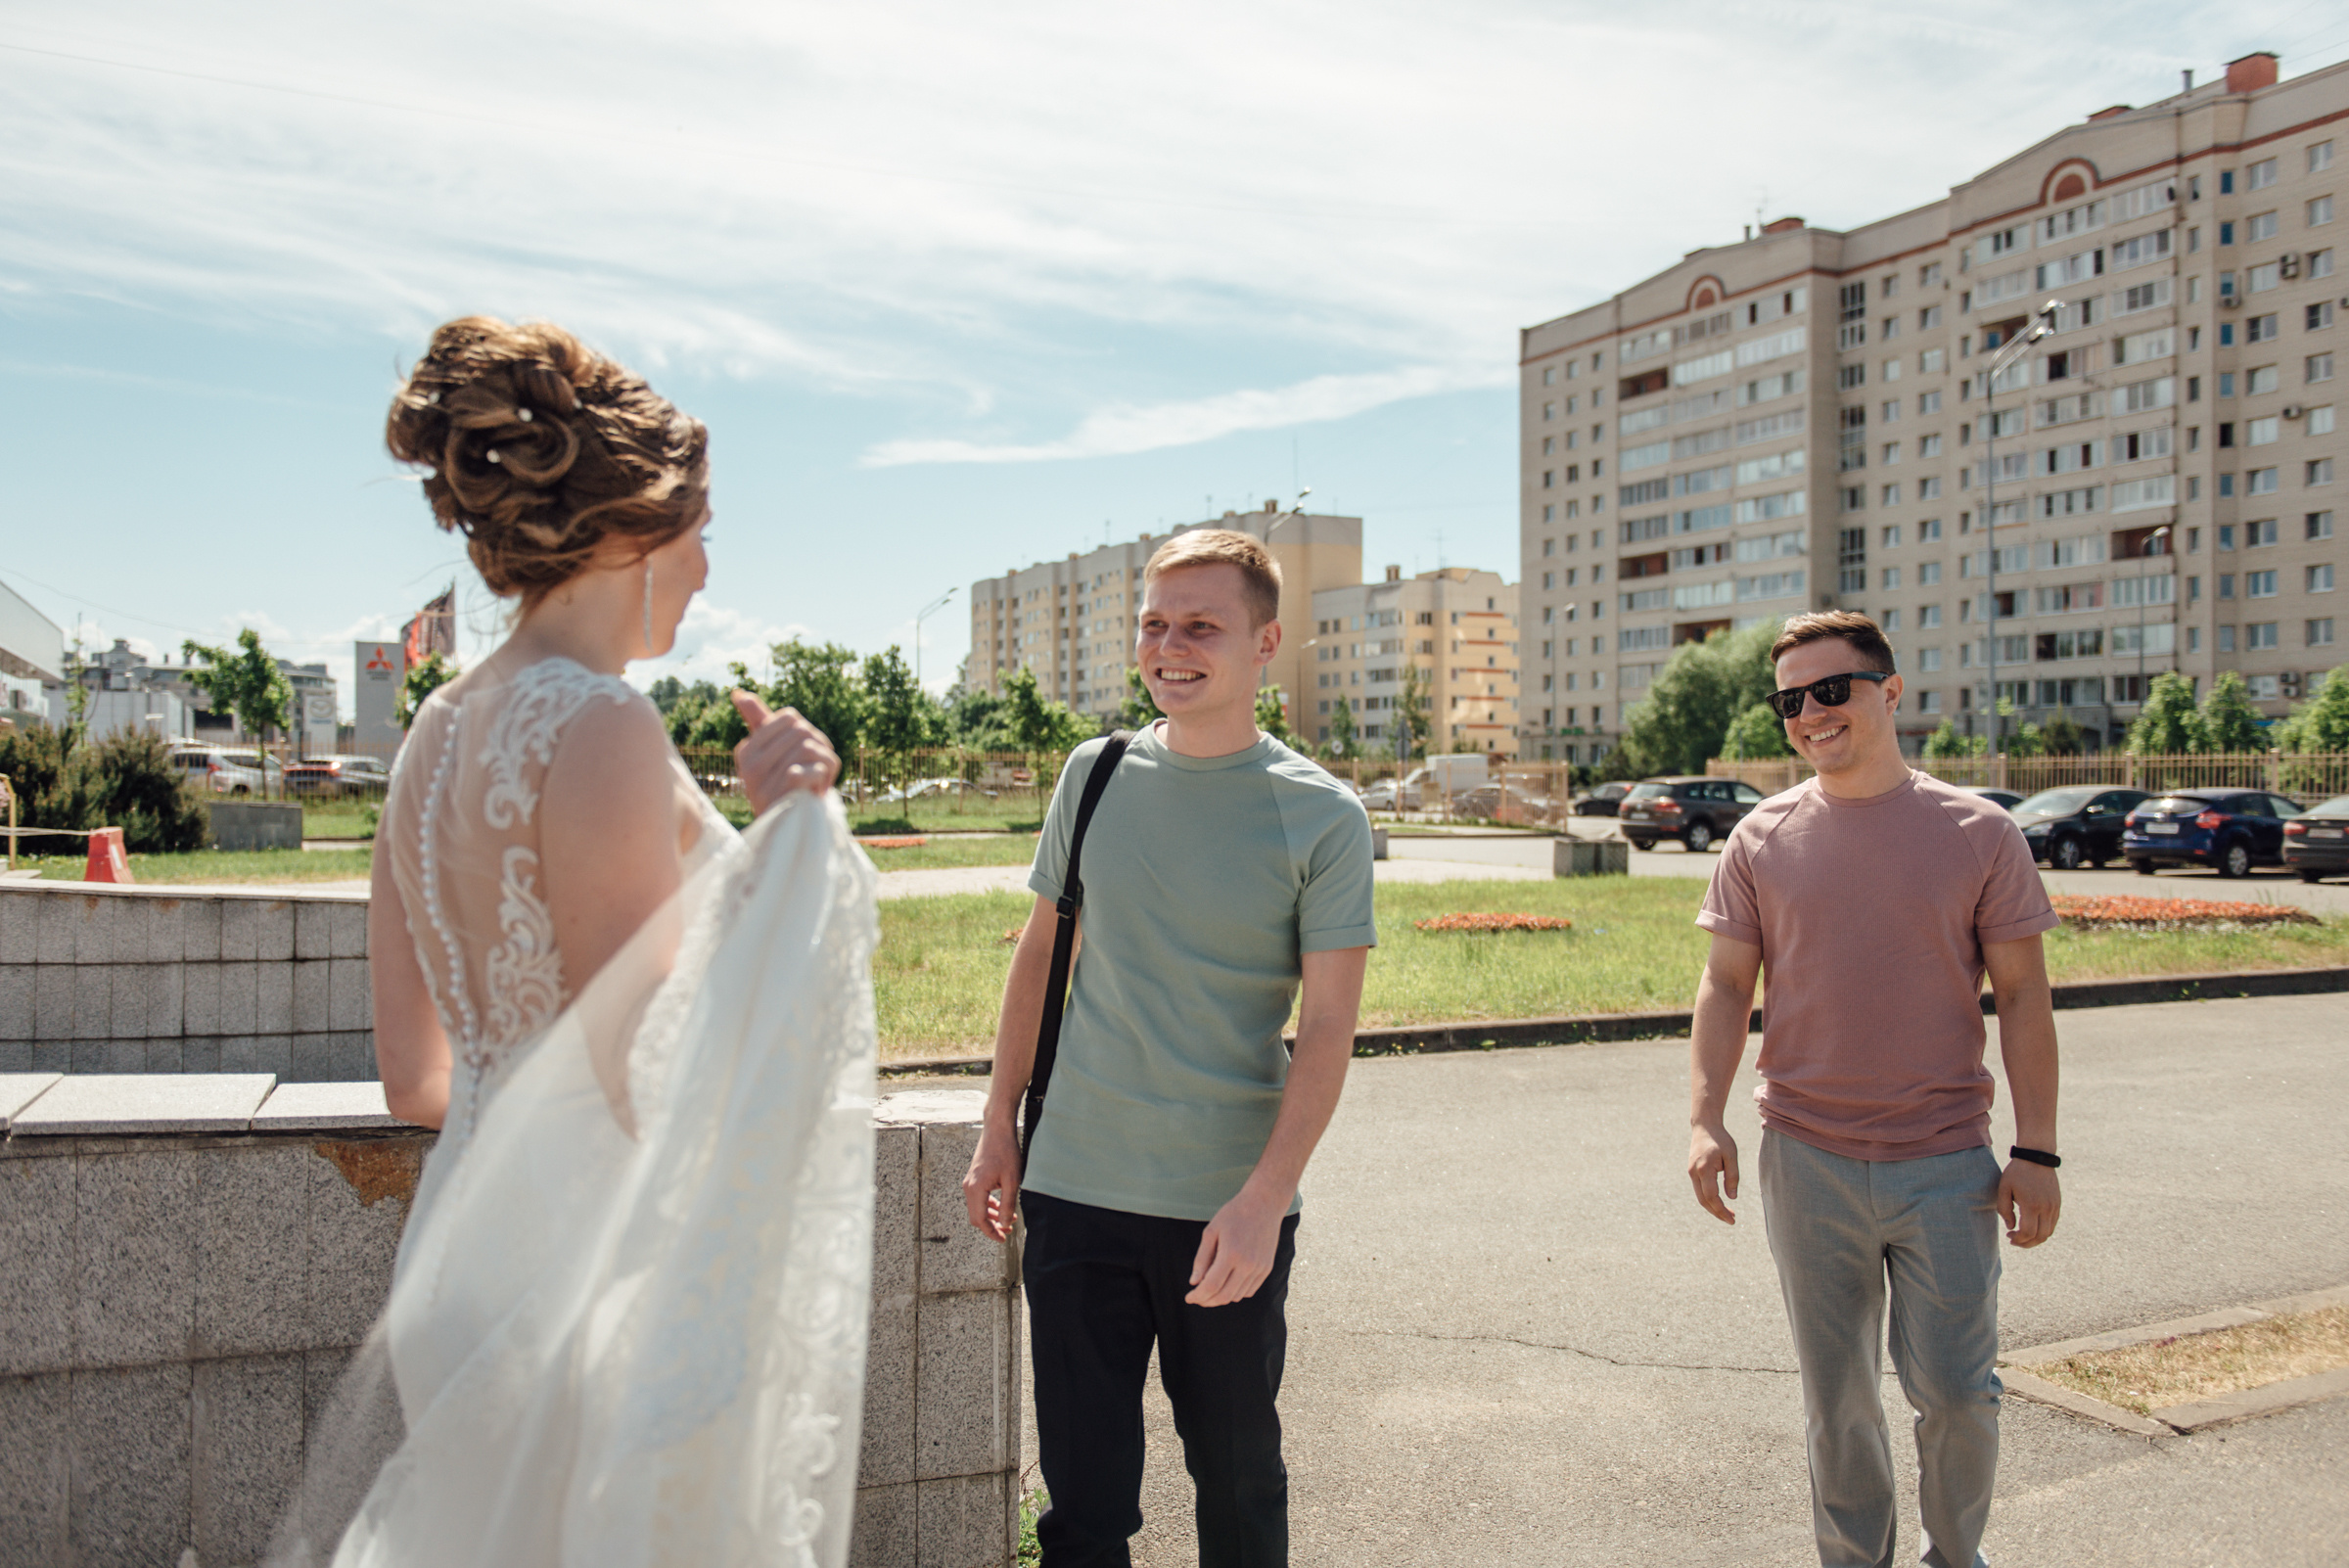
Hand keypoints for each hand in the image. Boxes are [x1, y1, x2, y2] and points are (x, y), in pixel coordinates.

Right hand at [732, 691, 839, 813]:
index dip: (808, 733)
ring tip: (816, 783)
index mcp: (746, 751)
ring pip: (809, 748)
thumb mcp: (771, 754)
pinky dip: (822, 778)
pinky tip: (816, 791)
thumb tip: (738, 693)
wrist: (791, 830)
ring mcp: (761, 784)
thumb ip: (757, 722)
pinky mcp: (778, 797)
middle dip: (820, 749)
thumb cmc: (783, 787)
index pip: (789, 717)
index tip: (804, 757)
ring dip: (825, 766)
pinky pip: (809, 770)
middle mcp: (748, 767)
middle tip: (816, 771)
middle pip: (802, 731)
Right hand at [961, 1121, 1022, 1242]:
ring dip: (992, 1216)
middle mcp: (969, 1187)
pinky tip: (1002, 1206)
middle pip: (976, 1216)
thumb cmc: (1006, 1152)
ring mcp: (970, 1182)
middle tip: (1007, 1232)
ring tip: (1010, 1220)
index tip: (1003, 1239)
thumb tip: (1006, 1223)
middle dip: (991, 1226)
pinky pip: (979, 1198)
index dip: (991, 1232)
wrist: (997, 1130)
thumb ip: (1008, 1204)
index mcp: (976, 1189)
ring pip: (978, 1207)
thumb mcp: (1012, 1181)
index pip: (980, 1219)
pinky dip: (989, 1205)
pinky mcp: (974, 1177)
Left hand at [1187, 1189, 1284, 1306]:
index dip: (1198, 1296)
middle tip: (1197, 1298)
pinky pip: (1249, 1291)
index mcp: (1231, 1254)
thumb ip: (1202, 1259)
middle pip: (1224, 1296)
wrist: (1264, 1204)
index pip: (1211, 1286)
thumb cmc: (1233, 1214)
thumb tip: (1194, 1283)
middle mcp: (1247, 1265)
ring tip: (1210, 1290)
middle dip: (1207, 1301)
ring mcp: (1259, 1268)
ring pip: (1237, 1296)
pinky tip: (1227, 1285)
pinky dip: (1236, 1293)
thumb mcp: (1211, 1232)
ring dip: (1221, 1298)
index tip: (1189, 1298)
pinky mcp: (1267, 1268)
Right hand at [1688, 1122, 1739, 1223]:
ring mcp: (1691, 1172)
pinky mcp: (1692, 1171)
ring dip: (1713, 1207)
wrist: (1704, 1126)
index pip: (1711, 1197)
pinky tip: (1719, 1201)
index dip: (1721, 1210)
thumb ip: (1733, 1177)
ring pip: (1700, 1196)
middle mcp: (1694, 1173)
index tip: (1732, 1219)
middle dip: (1717, 1213)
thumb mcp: (1732, 1156)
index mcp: (1704, 1169)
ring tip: (1728, 1213)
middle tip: (1732, 1220)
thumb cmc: (1721, 1139)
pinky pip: (1699, 1190)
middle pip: (1704, 1200)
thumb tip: (1732, 1198)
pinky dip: (1709, 1199)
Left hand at [1998, 1159, 2060, 1247]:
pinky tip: (2031, 1226)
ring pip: (2048, 1232)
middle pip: (2040, 1237)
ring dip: (2035, 1238)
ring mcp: (2054, 1207)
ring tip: (2022, 1235)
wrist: (2037, 1157)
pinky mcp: (2058, 1204)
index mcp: (2032, 1205)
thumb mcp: (2004, 1188)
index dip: (2018, 1239)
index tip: (2009, 1236)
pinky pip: (2052, 1224)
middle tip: (2014, 1240)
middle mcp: (2046, 1208)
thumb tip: (2011, 1227)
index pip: (2028, 1232)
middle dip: (2026, 1243)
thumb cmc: (2017, 1172)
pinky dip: (2043, 1230)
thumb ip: (2004, 1209)